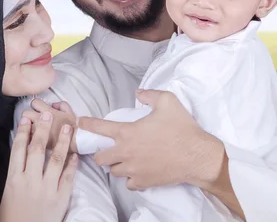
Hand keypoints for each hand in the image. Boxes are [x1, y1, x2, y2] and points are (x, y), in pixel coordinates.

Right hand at [0, 112, 77, 221]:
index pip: (18, 149)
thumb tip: (25, 149)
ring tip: (68, 127)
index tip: (26, 118)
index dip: (23, 132)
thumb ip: (17, 172)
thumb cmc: (12, 215)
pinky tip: (75, 153)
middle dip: (43, 129)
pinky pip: (68, 177)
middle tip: (47, 114)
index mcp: (13, 179)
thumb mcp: (9, 192)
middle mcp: (29, 181)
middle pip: (37, 149)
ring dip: (62, 141)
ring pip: (56, 159)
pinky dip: (72, 164)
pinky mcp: (60, 198)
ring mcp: (46, 189)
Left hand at [23, 98, 77, 152]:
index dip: (36, 104)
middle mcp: (40, 120)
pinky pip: (26, 139)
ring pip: (23, 127)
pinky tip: (33, 139)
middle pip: (25, 113)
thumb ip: (61, 104)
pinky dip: (28, 138)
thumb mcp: (70, 112)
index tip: (39, 109)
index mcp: (48, 112)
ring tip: (32, 129)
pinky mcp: (36, 143)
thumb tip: (53, 105)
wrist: (75, 142)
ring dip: (26, 127)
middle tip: (33, 119)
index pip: (34, 102)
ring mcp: (37, 132)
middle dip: (28, 115)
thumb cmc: (73, 127)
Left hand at [78, 89, 225, 190]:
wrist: (197, 156)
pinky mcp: (144, 182)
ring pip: (114, 171)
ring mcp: (134, 169)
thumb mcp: (167, 101)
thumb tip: (139, 93)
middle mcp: (126, 152)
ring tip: (124, 160)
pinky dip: (130, 178)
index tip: (80, 123)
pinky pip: (129, 183)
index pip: (99, 128)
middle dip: (101, 152)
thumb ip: (149, 94)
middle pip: (100, 158)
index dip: (87, 124)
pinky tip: (136, 172)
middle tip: (108, 148)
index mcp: (127, 132)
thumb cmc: (182, 128)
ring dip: (115, 165)